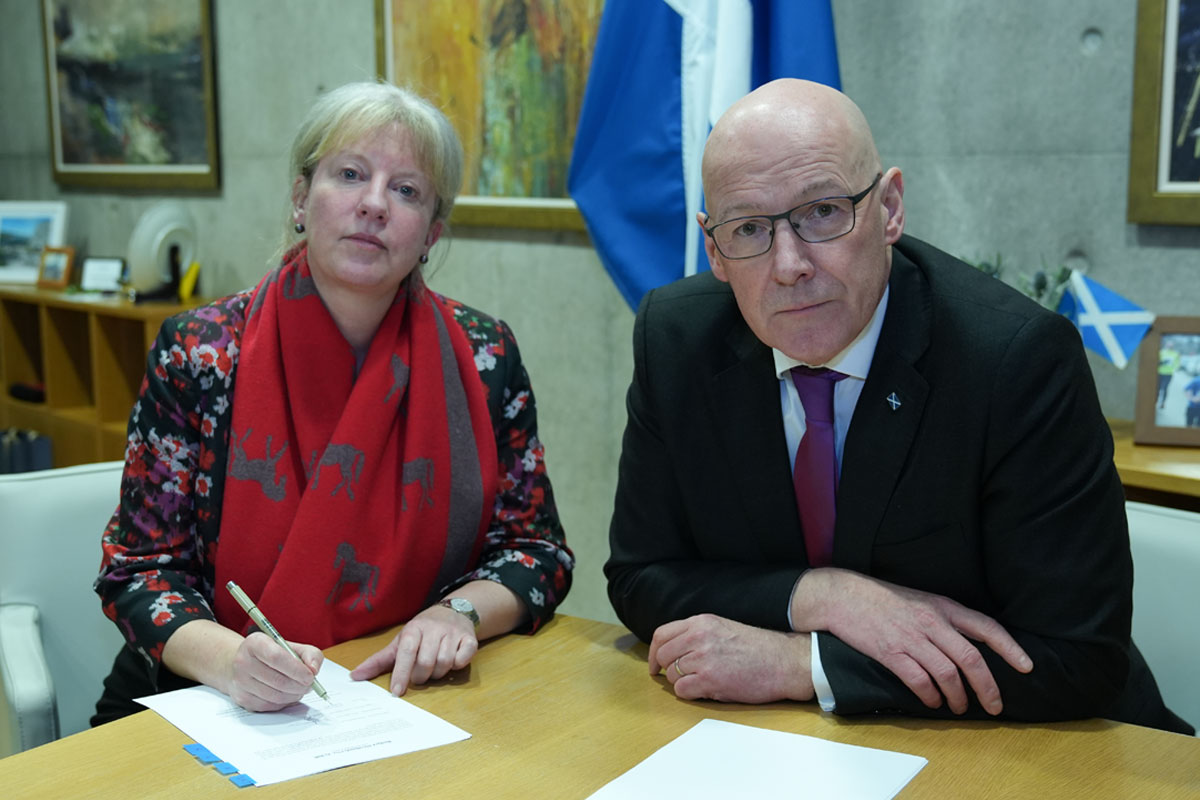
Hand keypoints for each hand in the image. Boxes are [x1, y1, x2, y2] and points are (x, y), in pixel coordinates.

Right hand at [227, 631, 323, 711]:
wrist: (242, 663)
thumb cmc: (270, 654)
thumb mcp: (291, 646)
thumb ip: (309, 654)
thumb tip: (314, 670)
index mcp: (255, 643)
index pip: (276, 657)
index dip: (296, 669)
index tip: (310, 676)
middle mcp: (243, 662)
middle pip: (278, 680)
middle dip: (300, 685)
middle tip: (310, 685)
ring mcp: (240, 682)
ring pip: (275, 696)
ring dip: (294, 695)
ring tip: (300, 688)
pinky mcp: (242, 698)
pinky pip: (269, 706)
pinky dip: (284, 702)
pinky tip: (288, 694)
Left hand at [350, 604, 477, 695]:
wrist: (453, 611)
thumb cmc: (422, 631)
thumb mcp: (400, 642)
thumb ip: (379, 660)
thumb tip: (354, 676)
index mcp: (413, 629)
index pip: (406, 652)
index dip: (401, 673)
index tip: (397, 692)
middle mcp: (434, 629)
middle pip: (426, 662)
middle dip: (420, 676)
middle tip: (419, 676)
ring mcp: (453, 633)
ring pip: (444, 663)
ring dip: (438, 673)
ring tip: (434, 668)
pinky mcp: (469, 638)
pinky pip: (464, 659)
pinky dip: (457, 665)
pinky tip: (452, 661)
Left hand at [646, 614, 813, 702]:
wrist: (784, 662)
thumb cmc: (759, 649)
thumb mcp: (723, 628)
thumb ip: (698, 634)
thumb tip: (674, 650)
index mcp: (701, 622)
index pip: (661, 634)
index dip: (654, 652)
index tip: (655, 664)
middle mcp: (698, 637)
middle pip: (663, 656)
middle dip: (667, 669)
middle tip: (679, 677)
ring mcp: (703, 658)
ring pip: (672, 675)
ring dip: (683, 682)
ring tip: (703, 682)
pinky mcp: (709, 680)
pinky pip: (682, 691)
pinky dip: (690, 694)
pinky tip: (706, 691)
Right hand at [793, 569, 1032, 714]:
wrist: (843, 596)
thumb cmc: (882, 599)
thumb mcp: (920, 600)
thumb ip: (944, 619)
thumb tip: (969, 645)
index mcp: (942, 606)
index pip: (986, 628)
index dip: (1010, 649)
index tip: (1026, 667)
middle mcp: (931, 622)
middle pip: (971, 660)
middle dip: (988, 688)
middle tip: (994, 706)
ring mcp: (911, 638)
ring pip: (948, 675)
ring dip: (958, 698)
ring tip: (960, 707)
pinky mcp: (891, 653)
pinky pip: (919, 682)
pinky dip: (930, 697)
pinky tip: (932, 702)